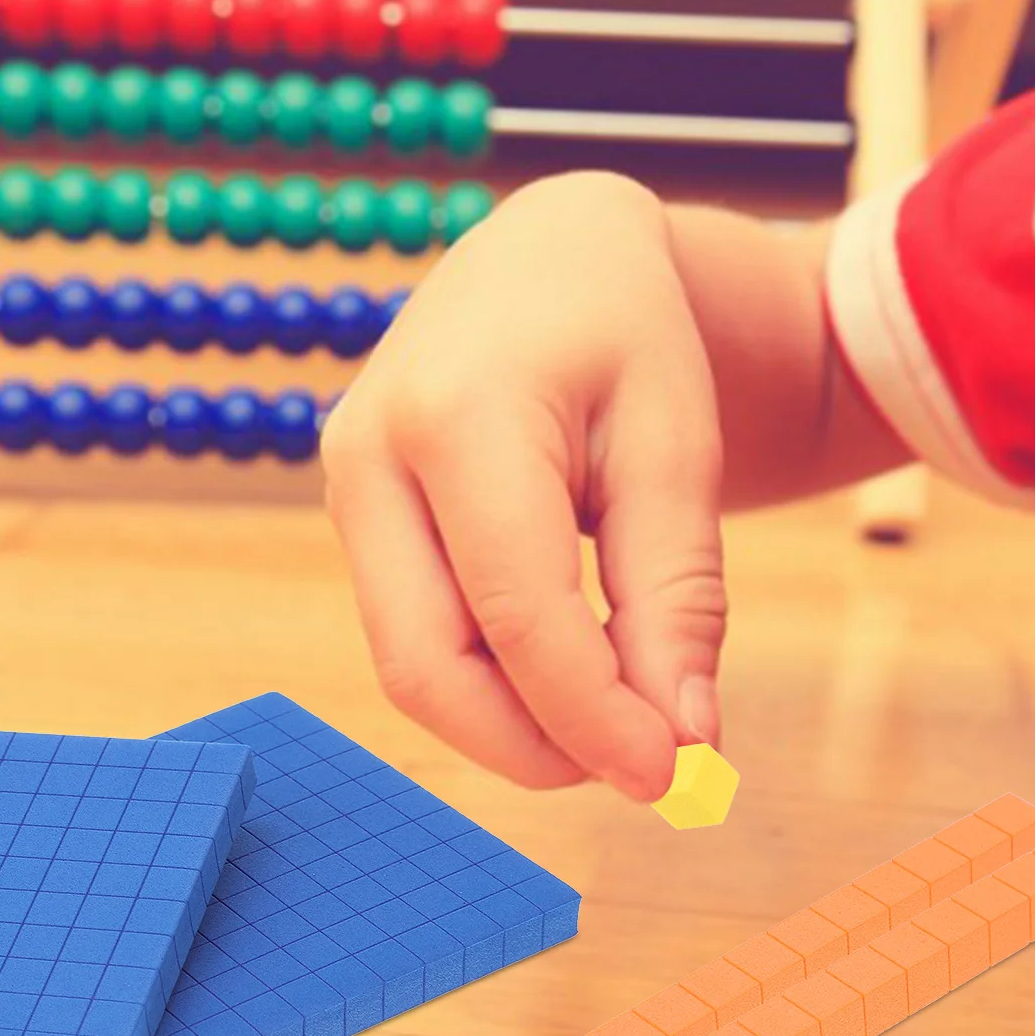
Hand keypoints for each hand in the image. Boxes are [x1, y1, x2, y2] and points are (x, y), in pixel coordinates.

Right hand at [321, 172, 726, 803]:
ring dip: (515, 724)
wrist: (552, 258)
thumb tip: (685, 739)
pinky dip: (495, 680)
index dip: (594, 718)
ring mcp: (349, 485)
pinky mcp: (360, 514)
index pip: (517, 615)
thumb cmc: (629, 337)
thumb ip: (678, 594)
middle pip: (426, 663)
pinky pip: (417, 632)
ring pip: (412, 663)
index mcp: (461, 415)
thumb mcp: (678, 451)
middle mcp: (372, 452)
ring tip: (622, 722)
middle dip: (535, 746)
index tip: (676, 776)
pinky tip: (575, 679)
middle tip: (646, 769)